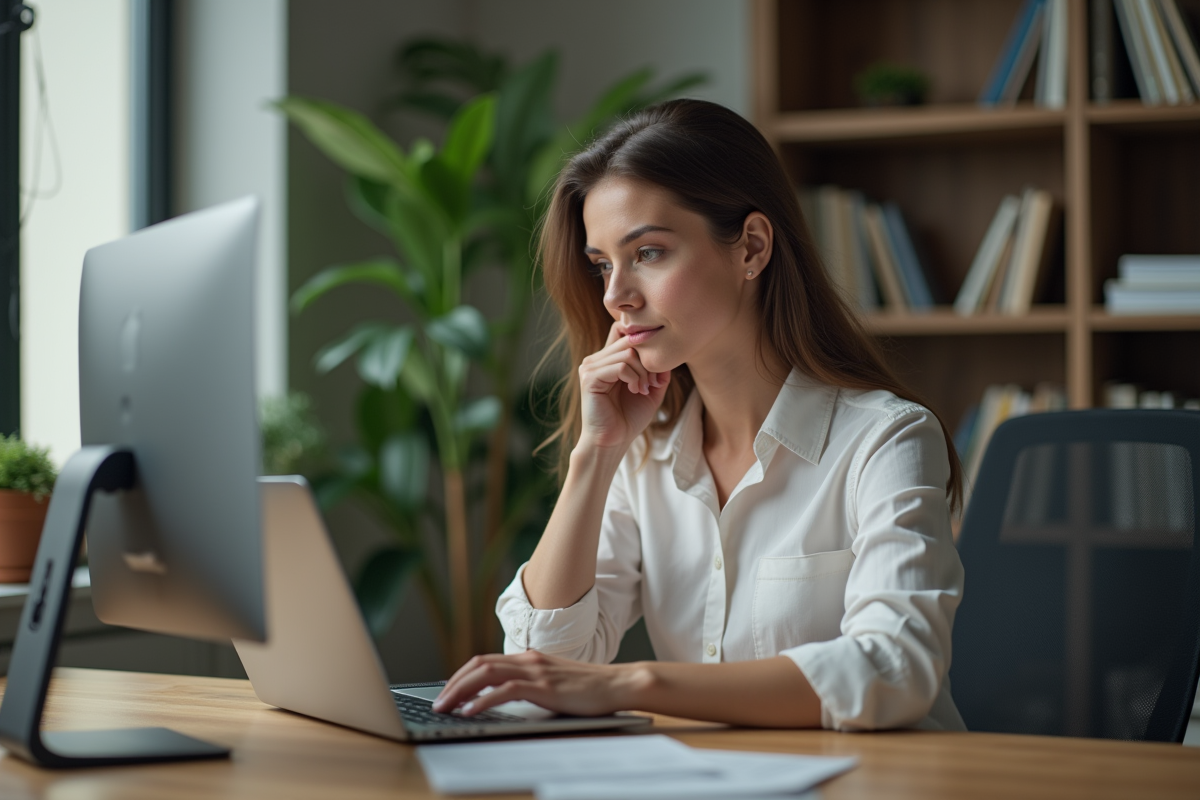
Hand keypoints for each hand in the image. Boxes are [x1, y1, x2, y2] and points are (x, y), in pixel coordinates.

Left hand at [432, 650, 643, 717]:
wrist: (617, 684)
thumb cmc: (588, 689)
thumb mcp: (553, 683)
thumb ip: (530, 685)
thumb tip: (503, 698)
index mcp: (529, 658)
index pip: (484, 661)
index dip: (461, 676)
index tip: (447, 692)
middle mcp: (528, 660)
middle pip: (479, 665)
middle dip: (453, 684)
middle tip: (437, 703)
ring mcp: (536, 671)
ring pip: (486, 674)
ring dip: (460, 691)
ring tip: (445, 707)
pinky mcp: (544, 686)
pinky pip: (505, 691)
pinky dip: (483, 700)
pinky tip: (470, 711)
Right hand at [577, 322, 670, 451]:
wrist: (612, 441)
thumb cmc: (629, 418)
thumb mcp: (651, 390)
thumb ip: (658, 370)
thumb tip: (667, 352)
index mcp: (607, 360)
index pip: (622, 331)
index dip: (641, 339)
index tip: (654, 363)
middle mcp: (596, 359)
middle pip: (629, 340)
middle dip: (647, 361)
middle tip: (651, 383)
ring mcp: (590, 367)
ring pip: (627, 352)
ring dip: (642, 372)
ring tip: (642, 390)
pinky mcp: (590, 377)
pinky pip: (620, 366)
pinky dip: (634, 378)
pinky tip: (634, 390)